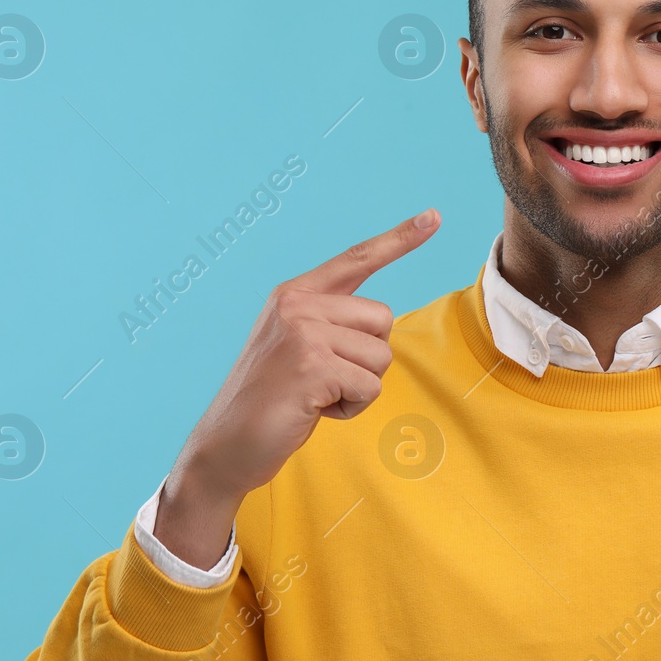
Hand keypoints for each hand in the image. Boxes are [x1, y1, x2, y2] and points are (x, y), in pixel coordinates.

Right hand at [155, 208, 439, 567]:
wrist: (226, 444)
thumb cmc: (270, 399)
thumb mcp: (294, 345)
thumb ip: (330, 323)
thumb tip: (379, 322)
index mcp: (295, 294)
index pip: (357, 258)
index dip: (400, 238)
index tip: (434, 216)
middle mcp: (298, 305)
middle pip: (384, 319)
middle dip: (368, 358)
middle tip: (326, 378)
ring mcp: (304, 334)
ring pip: (380, 357)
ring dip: (358, 387)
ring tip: (316, 395)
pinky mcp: (312, 367)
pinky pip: (369, 387)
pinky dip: (352, 408)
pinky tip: (316, 410)